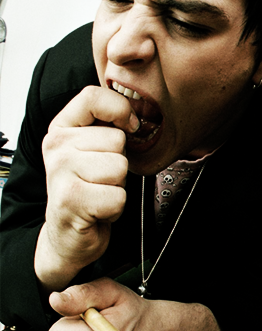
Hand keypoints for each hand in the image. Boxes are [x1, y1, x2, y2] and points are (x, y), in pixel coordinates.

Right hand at [35, 86, 138, 291]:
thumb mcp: (94, 149)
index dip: (120, 110)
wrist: (69, 233)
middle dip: (120, 162)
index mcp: (62, 128)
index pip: (92, 97)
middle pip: (116, 139)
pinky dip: (116, 206)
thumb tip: (136, 113)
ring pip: (119, 167)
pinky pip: (119, 195)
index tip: (128, 127)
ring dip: (118, 185)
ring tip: (100, 191)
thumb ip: (109, 125)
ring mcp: (60, 172)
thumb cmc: (89, 188)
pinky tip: (99, 208)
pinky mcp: (70, 199)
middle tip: (101, 178)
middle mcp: (56, 146)